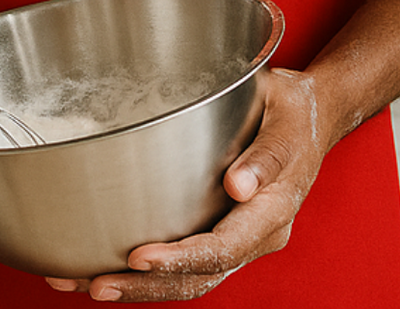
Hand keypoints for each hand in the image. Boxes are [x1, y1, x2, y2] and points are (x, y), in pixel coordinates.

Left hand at [44, 67, 325, 301]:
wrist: (312, 116)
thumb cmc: (295, 111)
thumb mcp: (287, 119)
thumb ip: (267, 154)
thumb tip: (238, 186)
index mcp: (274, 212)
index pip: (224, 249)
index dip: (181, 258)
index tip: (140, 257)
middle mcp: (256, 235)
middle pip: (200, 277)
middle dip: (147, 287)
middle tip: (97, 284)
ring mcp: (239, 237)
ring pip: (189, 277)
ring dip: (140, 286)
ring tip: (87, 282)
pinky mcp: (221, 229)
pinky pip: (186, 260)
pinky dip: (148, 269)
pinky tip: (108, 262)